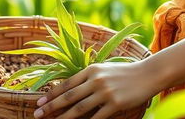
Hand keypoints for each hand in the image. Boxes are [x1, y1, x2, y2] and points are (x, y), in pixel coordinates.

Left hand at [32, 59, 157, 118]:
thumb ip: (88, 78)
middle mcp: (96, 80)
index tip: (39, 102)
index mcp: (91, 70)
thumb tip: (70, 90)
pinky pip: (96, 118)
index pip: (67, 84)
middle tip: (37, 115)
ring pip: (79, 109)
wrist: (147, 74)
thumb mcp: (104, 70)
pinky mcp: (115, 104)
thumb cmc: (123, 73)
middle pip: (69, 96)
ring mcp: (105, 92)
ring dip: (63, 118)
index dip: (52, 94)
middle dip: (51, 107)